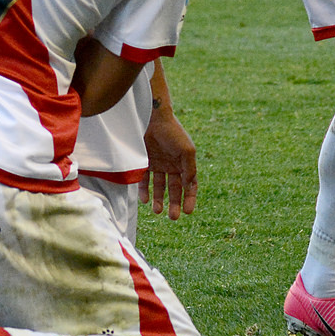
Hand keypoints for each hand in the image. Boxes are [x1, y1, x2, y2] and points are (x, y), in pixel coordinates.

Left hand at [144, 105, 197, 219]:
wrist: (152, 118)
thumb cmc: (173, 132)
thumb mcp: (187, 151)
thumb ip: (189, 169)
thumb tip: (190, 187)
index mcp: (185, 163)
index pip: (190, 186)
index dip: (190, 199)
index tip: (188, 212)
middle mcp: (172, 166)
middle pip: (174, 189)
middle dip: (174, 204)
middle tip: (173, 217)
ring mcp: (158, 164)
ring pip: (159, 187)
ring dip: (159, 200)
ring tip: (158, 211)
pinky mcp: (145, 162)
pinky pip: (144, 180)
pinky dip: (145, 191)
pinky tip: (145, 200)